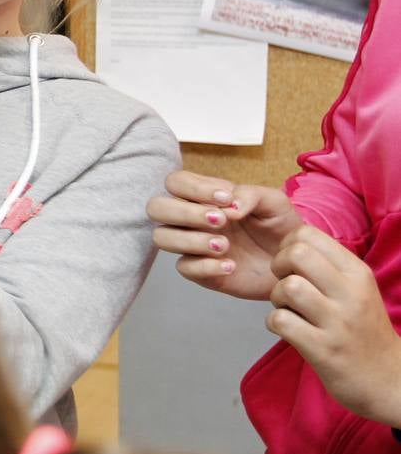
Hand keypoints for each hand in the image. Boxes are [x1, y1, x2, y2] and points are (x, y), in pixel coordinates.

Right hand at [147, 170, 302, 300]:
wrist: (295, 263)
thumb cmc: (280, 228)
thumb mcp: (274, 202)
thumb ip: (250, 194)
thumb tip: (228, 206)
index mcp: (204, 196)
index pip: (176, 182)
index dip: (194, 188)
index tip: (226, 198)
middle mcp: (191, 219)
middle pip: (156, 207)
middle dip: (185, 212)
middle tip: (220, 221)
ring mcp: (192, 245)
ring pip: (161, 237)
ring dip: (191, 239)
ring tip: (225, 246)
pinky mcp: (200, 271)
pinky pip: (184, 267)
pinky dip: (206, 266)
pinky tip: (231, 265)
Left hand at [268, 226, 400, 426]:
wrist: (388, 379)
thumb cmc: (362, 330)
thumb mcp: (358, 290)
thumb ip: (329, 267)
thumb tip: (292, 243)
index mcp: (358, 273)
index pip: (309, 235)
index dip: (287, 246)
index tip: (291, 266)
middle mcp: (351, 293)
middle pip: (296, 254)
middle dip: (278, 267)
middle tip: (285, 285)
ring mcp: (338, 322)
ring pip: (288, 287)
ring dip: (277, 298)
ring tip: (289, 309)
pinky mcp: (323, 349)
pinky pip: (280, 321)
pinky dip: (275, 323)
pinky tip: (288, 329)